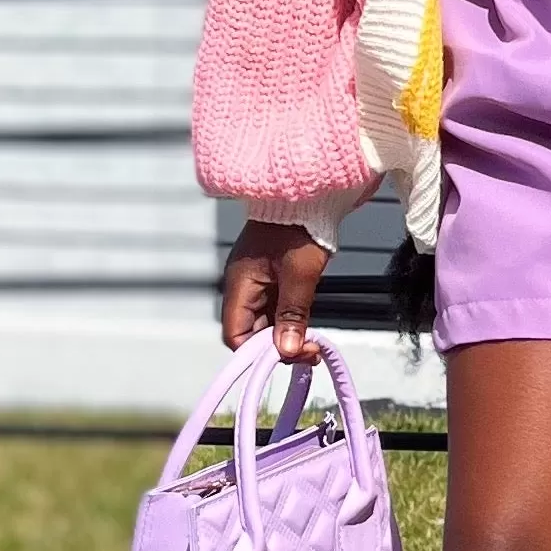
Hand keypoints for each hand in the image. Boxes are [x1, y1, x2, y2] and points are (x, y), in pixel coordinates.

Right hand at [222, 220, 328, 359]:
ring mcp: (257, 282)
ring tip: (314, 343)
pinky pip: (275, 308)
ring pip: (265, 322)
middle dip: (277, 347)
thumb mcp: (300, 273)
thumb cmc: (300, 227)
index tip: (292, 355)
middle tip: (310, 352)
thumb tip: (288, 351)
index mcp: (240, 285)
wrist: (308, 195)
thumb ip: (293, 314)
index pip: (236, 335)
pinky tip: (309, 326)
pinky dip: (290, 320)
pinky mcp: (272, 277)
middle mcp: (243, 286)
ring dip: (287, 335)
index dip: (259, 353)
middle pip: (250, 332)